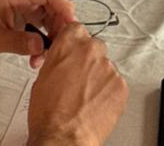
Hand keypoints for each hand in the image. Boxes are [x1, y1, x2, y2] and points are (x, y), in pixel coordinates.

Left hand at [0, 0, 76, 67]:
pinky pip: (38, 22)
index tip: (72, 28)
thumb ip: (20, 41)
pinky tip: (37, 55)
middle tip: (61, 48)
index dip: (64, 8)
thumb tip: (42, 46)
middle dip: (59, 25)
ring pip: (47, 14)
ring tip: (46, 56)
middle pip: (52, 4)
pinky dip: (41, 36)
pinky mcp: (19, 13)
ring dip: (50, 33)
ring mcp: (22, 3)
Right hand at [27, 24, 127, 145]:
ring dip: (99, 78)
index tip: (75, 51)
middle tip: (80, 79)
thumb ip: (58, 59)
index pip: (76, 28)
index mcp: (69, 43)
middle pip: (94, 47)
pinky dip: (109, 92)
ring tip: (86, 98)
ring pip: (106, 66)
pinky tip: (96, 104)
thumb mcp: (43, 76)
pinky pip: (116, 83)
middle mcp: (90, 50)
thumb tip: (64, 58)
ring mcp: (108, 67)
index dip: (75, 42)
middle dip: (89, 60)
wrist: (62, 138)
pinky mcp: (120, 85)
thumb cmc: (48, 113)